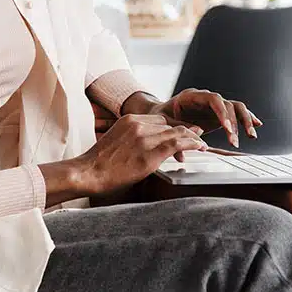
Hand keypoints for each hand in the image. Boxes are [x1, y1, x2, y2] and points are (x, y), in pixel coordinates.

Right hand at [68, 114, 209, 196]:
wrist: (89, 172)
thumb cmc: (99, 163)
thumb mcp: (116, 141)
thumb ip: (132, 138)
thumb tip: (145, 147)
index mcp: (129, 120)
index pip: (160, 119)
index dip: (174, 125)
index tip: (184, 131)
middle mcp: (138, 125)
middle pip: (170, 123)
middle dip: (186, 130)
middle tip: (197, 136)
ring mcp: (144, 138)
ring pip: (176, 131)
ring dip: (192, 137)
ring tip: (202, 143)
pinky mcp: (150, 153)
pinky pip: (177, 143)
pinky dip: (192, 143)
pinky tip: (200, 147)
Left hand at [152, 88, 261, 148]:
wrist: (159, 112)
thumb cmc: (160, 116)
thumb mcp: (164, 124)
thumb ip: (174, 136)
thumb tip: (181, 155)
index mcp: (191, 96)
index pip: (213, 99)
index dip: (222, 112)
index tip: (226, 128)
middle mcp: (205, 98)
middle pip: (227, 104)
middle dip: (233, 123)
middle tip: (234, 140)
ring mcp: (213, 105)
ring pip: (235, 107)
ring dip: (245, 121)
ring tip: (251, 135)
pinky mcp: (218, 113)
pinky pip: (236, 112)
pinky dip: (247, 118)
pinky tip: (258, 125)